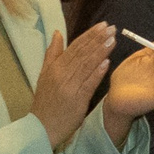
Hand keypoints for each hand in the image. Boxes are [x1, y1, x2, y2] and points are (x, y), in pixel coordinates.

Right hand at [29, 24, 115, 150]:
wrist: (41, 127)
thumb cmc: (45, 102)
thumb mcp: (44, 75)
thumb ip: (52, 54)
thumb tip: (57, 33)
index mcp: (54, 67)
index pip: (74, 47)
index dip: (89, 36)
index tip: (102, 26)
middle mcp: (61, 75)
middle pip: (82, 54)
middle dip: (97, 40)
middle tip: (111, 28)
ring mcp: (69, 87)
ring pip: (86, 66)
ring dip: (100, 52)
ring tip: (113, 40)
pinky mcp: (77, 100)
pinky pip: (88, 84)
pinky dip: (97, 72)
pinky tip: (107, 62)